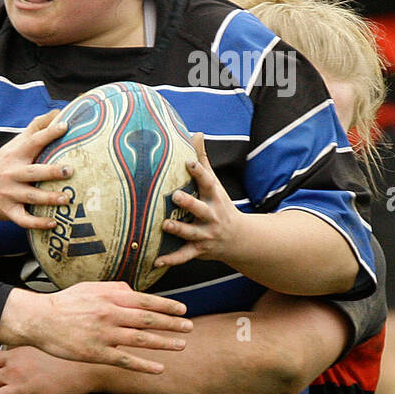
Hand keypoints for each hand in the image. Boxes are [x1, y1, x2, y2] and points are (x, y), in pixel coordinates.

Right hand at [0, 110, 71, 229]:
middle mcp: (11, 174)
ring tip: (67, 199)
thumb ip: (35, 129)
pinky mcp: (8, 211)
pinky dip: (37, 223)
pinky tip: (53, 223)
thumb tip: (57, 112)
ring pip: (30, 196)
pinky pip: (23, 219)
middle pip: (32, 172)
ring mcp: (9, 193)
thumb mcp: (13, 145)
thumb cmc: (2, 164)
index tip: (65, 126)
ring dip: (48, 198)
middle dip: (50, 171)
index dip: (48, 133)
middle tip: (69, 170)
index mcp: (15, 155)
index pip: (32, 141)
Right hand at [0, 280, 190, 372]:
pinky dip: (145, 365)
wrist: (39, 320)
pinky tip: (159, 369)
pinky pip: (126, 360)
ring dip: (165, 343)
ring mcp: (104, 335)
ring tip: (181, 345)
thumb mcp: (89, 287)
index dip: (167, 306)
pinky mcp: (96, 353)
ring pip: (141, 340)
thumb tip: (135, 291)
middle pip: (149, 320)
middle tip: (189, 327)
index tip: (182, 310)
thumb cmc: (64, 302)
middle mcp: (110, 314)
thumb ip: (114, 288)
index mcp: (109, 296)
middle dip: (173, 324)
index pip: (146, 301)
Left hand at [154, 133, 241, 269]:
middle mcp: (211, 216)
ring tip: (164, 225)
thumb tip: (196, 132)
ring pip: (192, 233)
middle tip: (175, 195)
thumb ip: (202, 159)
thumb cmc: (219, 205)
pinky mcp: (199, 250)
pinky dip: (171, 260)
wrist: (239, 239)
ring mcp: (206, 234)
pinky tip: (155, 261)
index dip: (199, 171)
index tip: (188, 161)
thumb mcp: (213, 184)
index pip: (208, 182)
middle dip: (189, 203)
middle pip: (201, 209)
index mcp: (214, 197)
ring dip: (179, 229)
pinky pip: (184, 256)